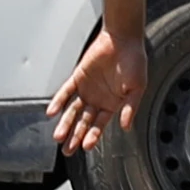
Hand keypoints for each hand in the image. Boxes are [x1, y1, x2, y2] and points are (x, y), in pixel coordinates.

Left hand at [49, 23, 147, 154]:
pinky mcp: (78, 77)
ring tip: (58, 137)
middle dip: (75, 136)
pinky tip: (52, 112)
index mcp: (113, 104)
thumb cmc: (134, 61)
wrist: (123, 39)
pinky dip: (58, 101)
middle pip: (84, 122)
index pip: (99, 125)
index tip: (86, 147)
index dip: (93, 136)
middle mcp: (98, 99)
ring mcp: (87, 89)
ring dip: (65, 123)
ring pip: (73, 110)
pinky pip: (66, 91)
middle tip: (67, 150)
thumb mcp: (137, 88)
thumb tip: (126, 126)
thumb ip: (131, 108)